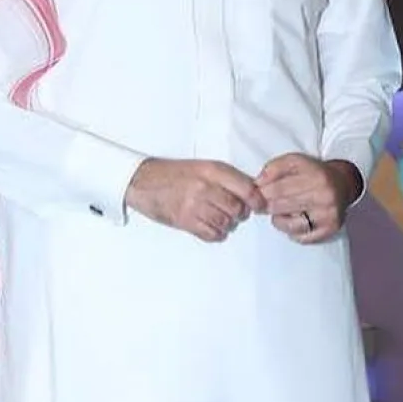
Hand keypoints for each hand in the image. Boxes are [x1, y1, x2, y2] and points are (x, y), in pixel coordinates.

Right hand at [125, 158, 263, 242]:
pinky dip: (215, 234)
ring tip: (219, 218)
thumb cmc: (175, 174)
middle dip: (239, 214)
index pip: (246, 188)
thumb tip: (253, 191)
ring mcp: (194, 204)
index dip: (257, 200)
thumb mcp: (203, 167)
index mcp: (213, 170)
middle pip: (238, 209)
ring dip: (227, 224)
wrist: (143, 181)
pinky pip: (211, 234)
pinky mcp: (184, 220)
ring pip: (226, 223)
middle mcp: (205, 186)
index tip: (258, 206)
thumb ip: (227, 178)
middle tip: (233, 212)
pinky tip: (211, 226)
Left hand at [258, 155, 360, 243]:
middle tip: (266, 204)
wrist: (343, 184)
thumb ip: (273, 168)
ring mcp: (328, 215)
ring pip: (289, 225)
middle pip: (281, 207)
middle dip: (268, 206)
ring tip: (281, 212)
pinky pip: (301, 237)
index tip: (257, 194)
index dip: (262, 193)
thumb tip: (257, 183)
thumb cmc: (315, 173)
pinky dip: (292, 231)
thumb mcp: (294, 162)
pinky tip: (294, 221)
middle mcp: (324, 197)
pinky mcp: (330, 230)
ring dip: (279, 219)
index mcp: (315, 177)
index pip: (278, 189)